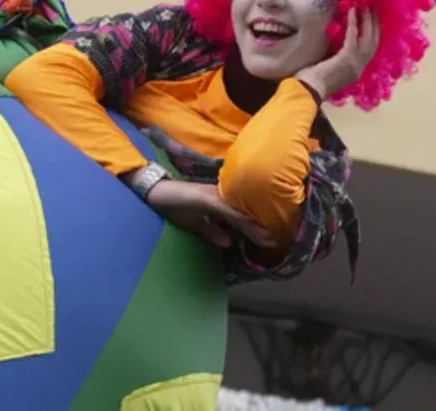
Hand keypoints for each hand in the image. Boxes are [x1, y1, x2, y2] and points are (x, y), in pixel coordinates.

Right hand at [144, 179, 276, 248]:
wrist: (156, 191)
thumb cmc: (174, 205)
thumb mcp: (195, 223)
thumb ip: (211, 231)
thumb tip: (229, 243)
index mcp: (220, 203)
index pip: (242, 219)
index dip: (256, 230)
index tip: (272, 241)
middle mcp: (221, 197)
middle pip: (245, 215)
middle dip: (261, 230)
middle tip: (279, 242)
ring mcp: (214, 196)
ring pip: (239, 212)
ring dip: (254, 226)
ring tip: (270, 237)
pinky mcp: (205, 198)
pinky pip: (225, 209)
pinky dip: (238, 217)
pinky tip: (249, 223)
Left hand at [296, 8, 379, 98]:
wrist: (307, 91)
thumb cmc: (311, 82)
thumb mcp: (328, 68)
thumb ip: (335, 57)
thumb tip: (333, 42)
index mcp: (355, 71)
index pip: (369, 50)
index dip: (372, 34)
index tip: (372, 20)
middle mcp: (359, 68)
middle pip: (373, 42)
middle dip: (375, 25)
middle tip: (373, 9)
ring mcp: (355, 64)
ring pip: (368, 38)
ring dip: (368, 21)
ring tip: (366, 6)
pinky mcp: (347, 59)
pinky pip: (353, 37)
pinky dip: (354, 23)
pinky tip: (352, 11)